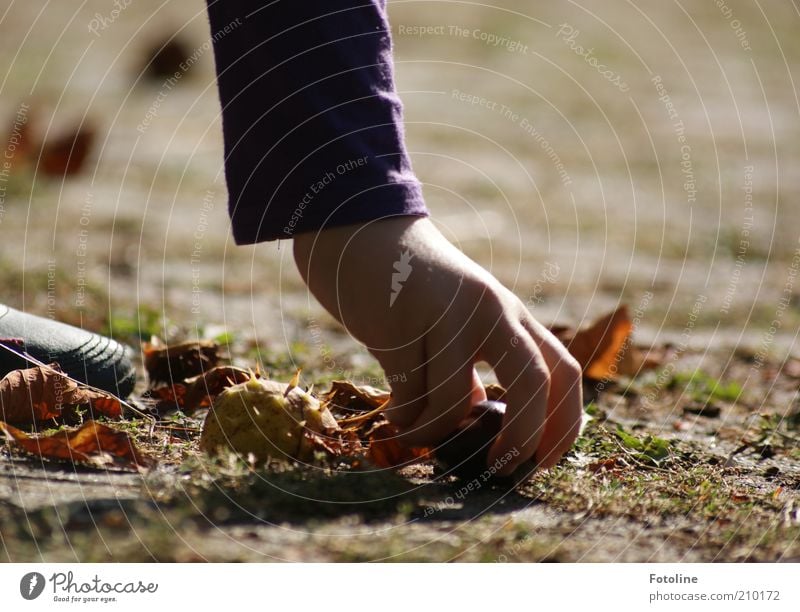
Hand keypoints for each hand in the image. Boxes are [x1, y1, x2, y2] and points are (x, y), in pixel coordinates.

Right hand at [293, 216, 582, 473]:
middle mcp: (490, 310)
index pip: (563, 371)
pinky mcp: (402, 320)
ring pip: (455, 400)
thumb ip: (471, 367)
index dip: (565, 425)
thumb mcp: (456, 323)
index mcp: (510, 314)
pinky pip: (409, 394)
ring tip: (413, 431)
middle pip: (534, 381)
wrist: (360, 232)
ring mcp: (448, 313)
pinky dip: (403, 417)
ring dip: (434, 432)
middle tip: (499, 469)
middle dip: (523, 437)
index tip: (543, 463)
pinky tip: (394, 412)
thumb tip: (477, 420)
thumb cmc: (409, 289)